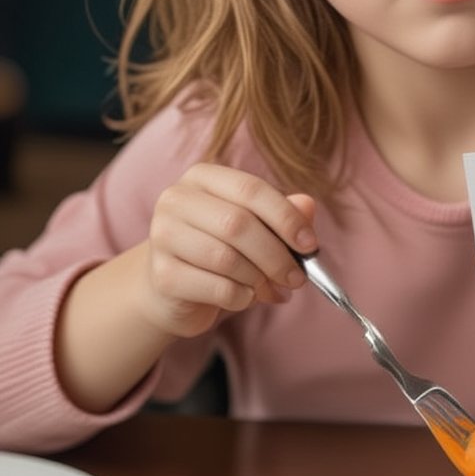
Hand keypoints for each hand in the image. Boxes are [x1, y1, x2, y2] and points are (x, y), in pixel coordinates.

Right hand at [141, 164, 317, 338]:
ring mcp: (162, 237)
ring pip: (226, 259)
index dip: (286, 217)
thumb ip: (282, 215)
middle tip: (297, 278)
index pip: (251, 189)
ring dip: (259, 279)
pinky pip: (218, 289)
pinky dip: (242, 298)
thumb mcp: (255, 229)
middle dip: (277, 256)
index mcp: (202, 177)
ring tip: (270, 289)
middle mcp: (176, 200)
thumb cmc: (220, 251)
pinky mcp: (162, 276)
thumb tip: (308, 205)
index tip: (310, 245)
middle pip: (238, 224)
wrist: (172, 289)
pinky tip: (243, 297)